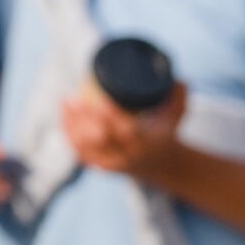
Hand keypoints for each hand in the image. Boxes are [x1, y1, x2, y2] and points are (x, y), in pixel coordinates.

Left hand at [62, 82, 186, 179]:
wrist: (159, 165)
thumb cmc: (164, 132)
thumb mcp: (176, 117)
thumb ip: (179, 98)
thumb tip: (180, 79)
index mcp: (145, 144)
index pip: (127, 131)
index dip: (111, 115)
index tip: (99, 97)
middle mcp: (126, 156)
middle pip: (100, 139)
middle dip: (84, 118)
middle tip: (75, 96)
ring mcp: (110, 162)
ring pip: (85, 145)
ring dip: (72, 123)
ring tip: (67, 100)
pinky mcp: (98, 165)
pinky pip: (79, 150)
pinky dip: (69, 132)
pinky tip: (64, 114)